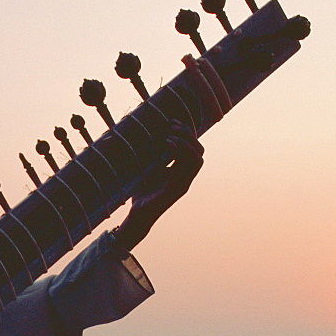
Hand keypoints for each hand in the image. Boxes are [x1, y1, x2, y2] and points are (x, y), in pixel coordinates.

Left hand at [113, 119, 203, 249]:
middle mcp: (185, 177)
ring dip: (186, 142)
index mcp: (180, 171)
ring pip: (197, 159)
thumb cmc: (139, 192)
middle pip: (199, 150)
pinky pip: (186, 169)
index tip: (172, 120)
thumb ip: (151, 155)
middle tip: (172, 124)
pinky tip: (167, 144)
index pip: (192, 148)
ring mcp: (183, 184)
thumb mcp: (146, 169)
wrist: (136, 215)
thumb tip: (145, 134)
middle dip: (188, 134)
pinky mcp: (177, 190)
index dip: (186, 132)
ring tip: (170, 133)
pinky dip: (179, 152)